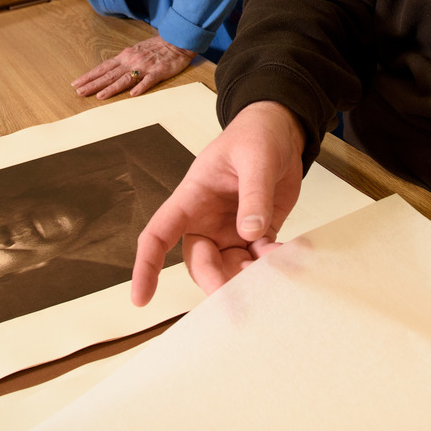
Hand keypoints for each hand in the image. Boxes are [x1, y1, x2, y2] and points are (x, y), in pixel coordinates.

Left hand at [72, 37, 195, 98]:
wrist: (176, 40)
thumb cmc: (156, 47)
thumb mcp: (136, 51)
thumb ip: (124, 61)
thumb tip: (110, 69)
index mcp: (125, 57)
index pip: (103, 68)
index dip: (89, 76)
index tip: (76, 83)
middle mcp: (131, 61)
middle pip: (109, 74)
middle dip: (93, 84)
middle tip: (79, 92)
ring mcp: (145, 67)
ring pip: (125, 79)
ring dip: (112, 88)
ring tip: (99, 96)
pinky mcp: (159, 72)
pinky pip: (148, 81)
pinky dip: (140, 87)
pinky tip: (133, 95)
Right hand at [130, 101, 305, 305]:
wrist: (281, 133)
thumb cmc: (255, 136)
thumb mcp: (255, 158)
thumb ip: (254, 194)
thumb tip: (251, 232)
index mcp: (192, 198)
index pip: (159, 234)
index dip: (147, 266)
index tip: (140, 298)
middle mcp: (207, 221)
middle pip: (200, 262)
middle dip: (214, 282)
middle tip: (238, 298)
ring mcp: (232, 231)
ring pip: (229, 269)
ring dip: (247, 279)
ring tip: (271, 274)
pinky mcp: (258, 235)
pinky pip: (260, 261)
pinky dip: (273, 265)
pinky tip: (290, 256)